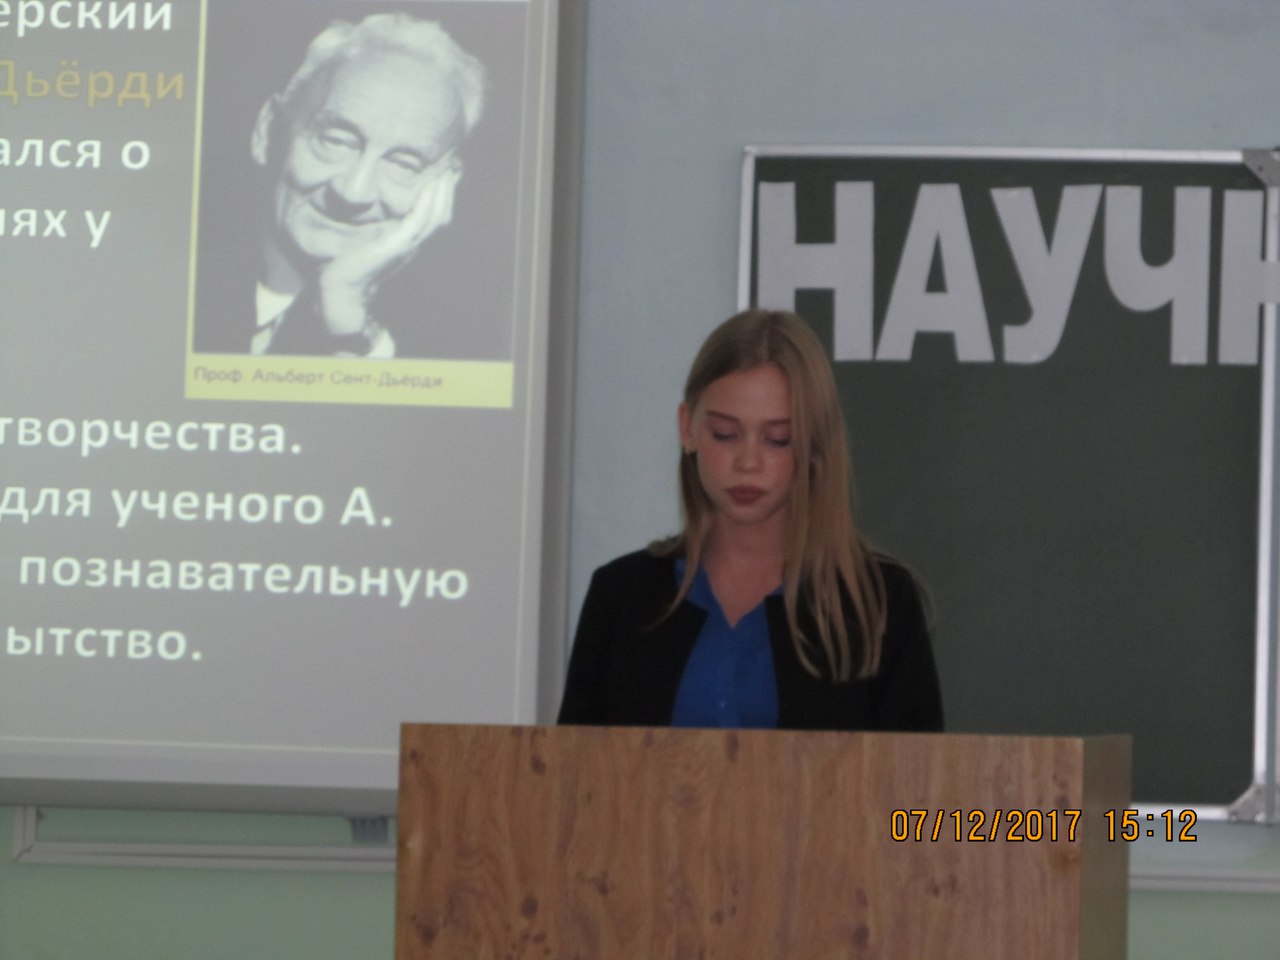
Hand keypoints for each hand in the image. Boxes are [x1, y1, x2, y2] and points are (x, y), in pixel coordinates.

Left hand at [316, 156, 462, 334]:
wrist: (342, 292)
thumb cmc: (349, 266)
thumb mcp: (367, 240)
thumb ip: (377, 227)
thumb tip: (371, 204)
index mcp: (408, 243)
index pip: (433, 216)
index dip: (442, 195)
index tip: (446, 173)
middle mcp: (412, 245)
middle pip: (441, 215)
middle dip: (448, 190)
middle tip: (455, 166)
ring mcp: (406, 247)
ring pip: (435, 217)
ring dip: (443, 193)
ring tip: (448, 172)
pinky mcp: (396, 247)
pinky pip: (418, 222)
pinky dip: (427, 203)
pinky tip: (431, 186)